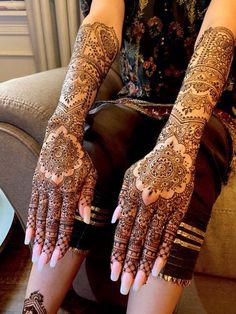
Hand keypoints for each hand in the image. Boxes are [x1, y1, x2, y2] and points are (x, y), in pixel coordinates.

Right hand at [25, 114, 96, 269]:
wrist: (61, 136)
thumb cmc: (80, 157)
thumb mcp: (90, 175)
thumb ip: (86, 197)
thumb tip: (86, 219)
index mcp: (70, 189)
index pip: (66, 221)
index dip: (62, 241)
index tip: (58, 257)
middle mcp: (54, 190)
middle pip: (50, 223)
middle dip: (48, 246)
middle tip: (44, 264)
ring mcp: (42, 187)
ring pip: (39, 218)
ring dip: (38, 238)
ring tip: (35, 256)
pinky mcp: (35, 184)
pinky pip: (32, 207)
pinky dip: (30, 223)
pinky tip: (28, 236)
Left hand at [111, 124, 195, 294]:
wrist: (174, 152)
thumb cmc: (147, 165)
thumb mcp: (129, 177)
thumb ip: (121, 200)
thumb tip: (115, 221)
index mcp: (131, 198)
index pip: (122, 232)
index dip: (117, 253)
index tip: (113, 272)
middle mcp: (146, 206)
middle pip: (136, 242)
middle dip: (129, 265)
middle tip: (124, 286)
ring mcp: (164, 209)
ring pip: (153, 242)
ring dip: (145, 264)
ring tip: (139, 283)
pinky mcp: (178, 210)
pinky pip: (170, 235)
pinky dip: (163, 252)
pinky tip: (157, 269)